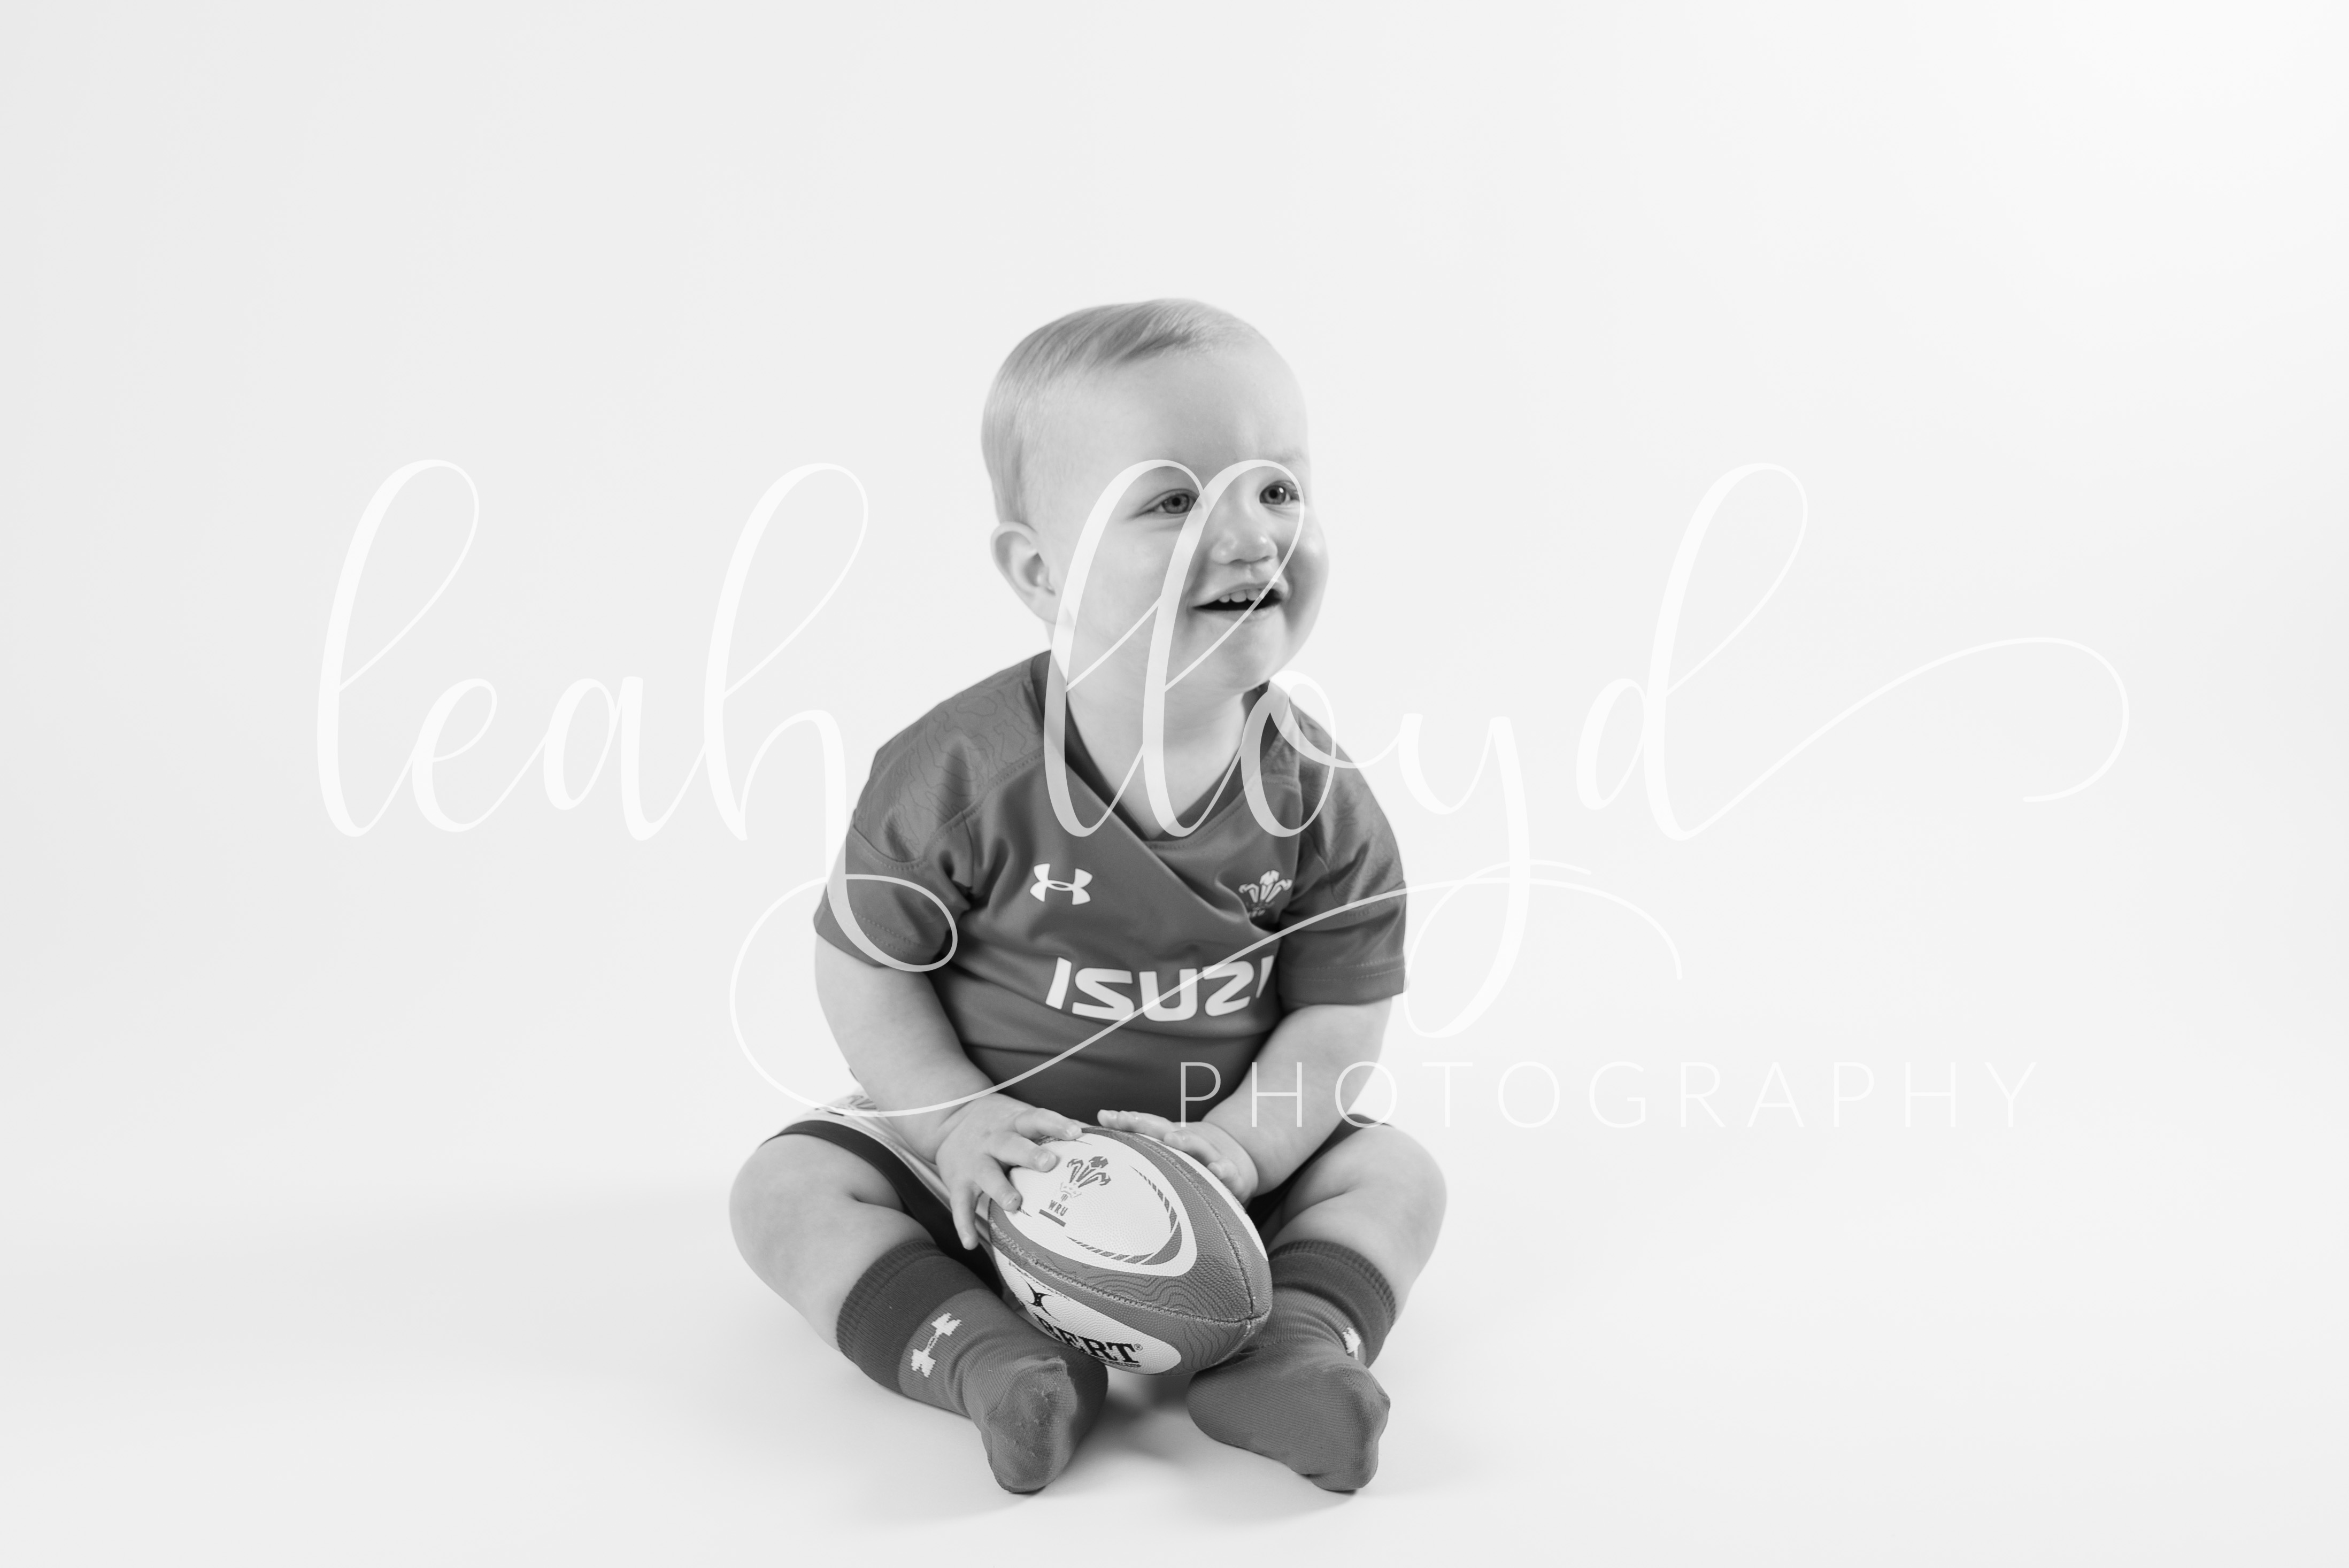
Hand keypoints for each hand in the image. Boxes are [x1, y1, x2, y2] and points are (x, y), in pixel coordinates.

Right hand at [933, 1095, 1087, 1250]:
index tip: (1076, 1132)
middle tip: (1050, 1163)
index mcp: (1014, 1122)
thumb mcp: (1023, 1116)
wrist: (947, 1120)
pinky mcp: (957, 1182)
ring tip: (1015, 1203)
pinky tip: (971, 1244)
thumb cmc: (1001, 1123)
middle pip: (1011, 1145)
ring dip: (1000, 1189)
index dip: (1056, 1124)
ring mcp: (974, 1161)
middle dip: (1029, 1154)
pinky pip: (959, 1205)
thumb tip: (1096, 1134)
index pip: (1037, 1119)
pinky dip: (963, 1224)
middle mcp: (993, 1140)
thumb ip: (1054, 1127)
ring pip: (986, 1174)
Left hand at [1096, 1109, 1258, 1203]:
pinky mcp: (1231, 1176)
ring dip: (1186, 1141)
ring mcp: (1212, 1158)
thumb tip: (1100, 1115)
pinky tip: (1217, 1170)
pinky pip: (1228, 1174)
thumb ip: (1136, 1134)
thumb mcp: (1167, 1146)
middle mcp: (1191, 1145)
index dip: (1128, 1121)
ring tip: (1172, 1138)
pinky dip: (1223, 1170)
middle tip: (1130, 1120)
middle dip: (1149, 1125)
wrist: (1239, 1163)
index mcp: (1173, 1139)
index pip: (1148, 1126)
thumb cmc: (1192, 1158)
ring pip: (1198, 1147)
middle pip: (1169, 1131)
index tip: (1107, 1117)